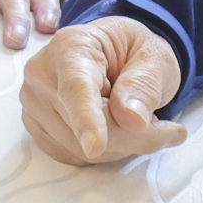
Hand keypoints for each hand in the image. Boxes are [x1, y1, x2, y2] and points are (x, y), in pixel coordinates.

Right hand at [18, 16, 186, 164]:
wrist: (114, 56)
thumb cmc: (132, 52)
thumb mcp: (156, 58)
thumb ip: (145, 85)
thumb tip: (132, 118)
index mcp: (70, 46)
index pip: (75, 88)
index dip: (87, 119)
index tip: (96, 145)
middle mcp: (42, 74)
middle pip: (84, 126)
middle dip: (131, 136)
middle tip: (168, 129)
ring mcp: (34, 104)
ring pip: (80, 149)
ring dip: (121, 145)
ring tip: (135, 120)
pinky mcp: (37, 129)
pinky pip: (74, 156)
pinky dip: (104, 153)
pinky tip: (116, 130)